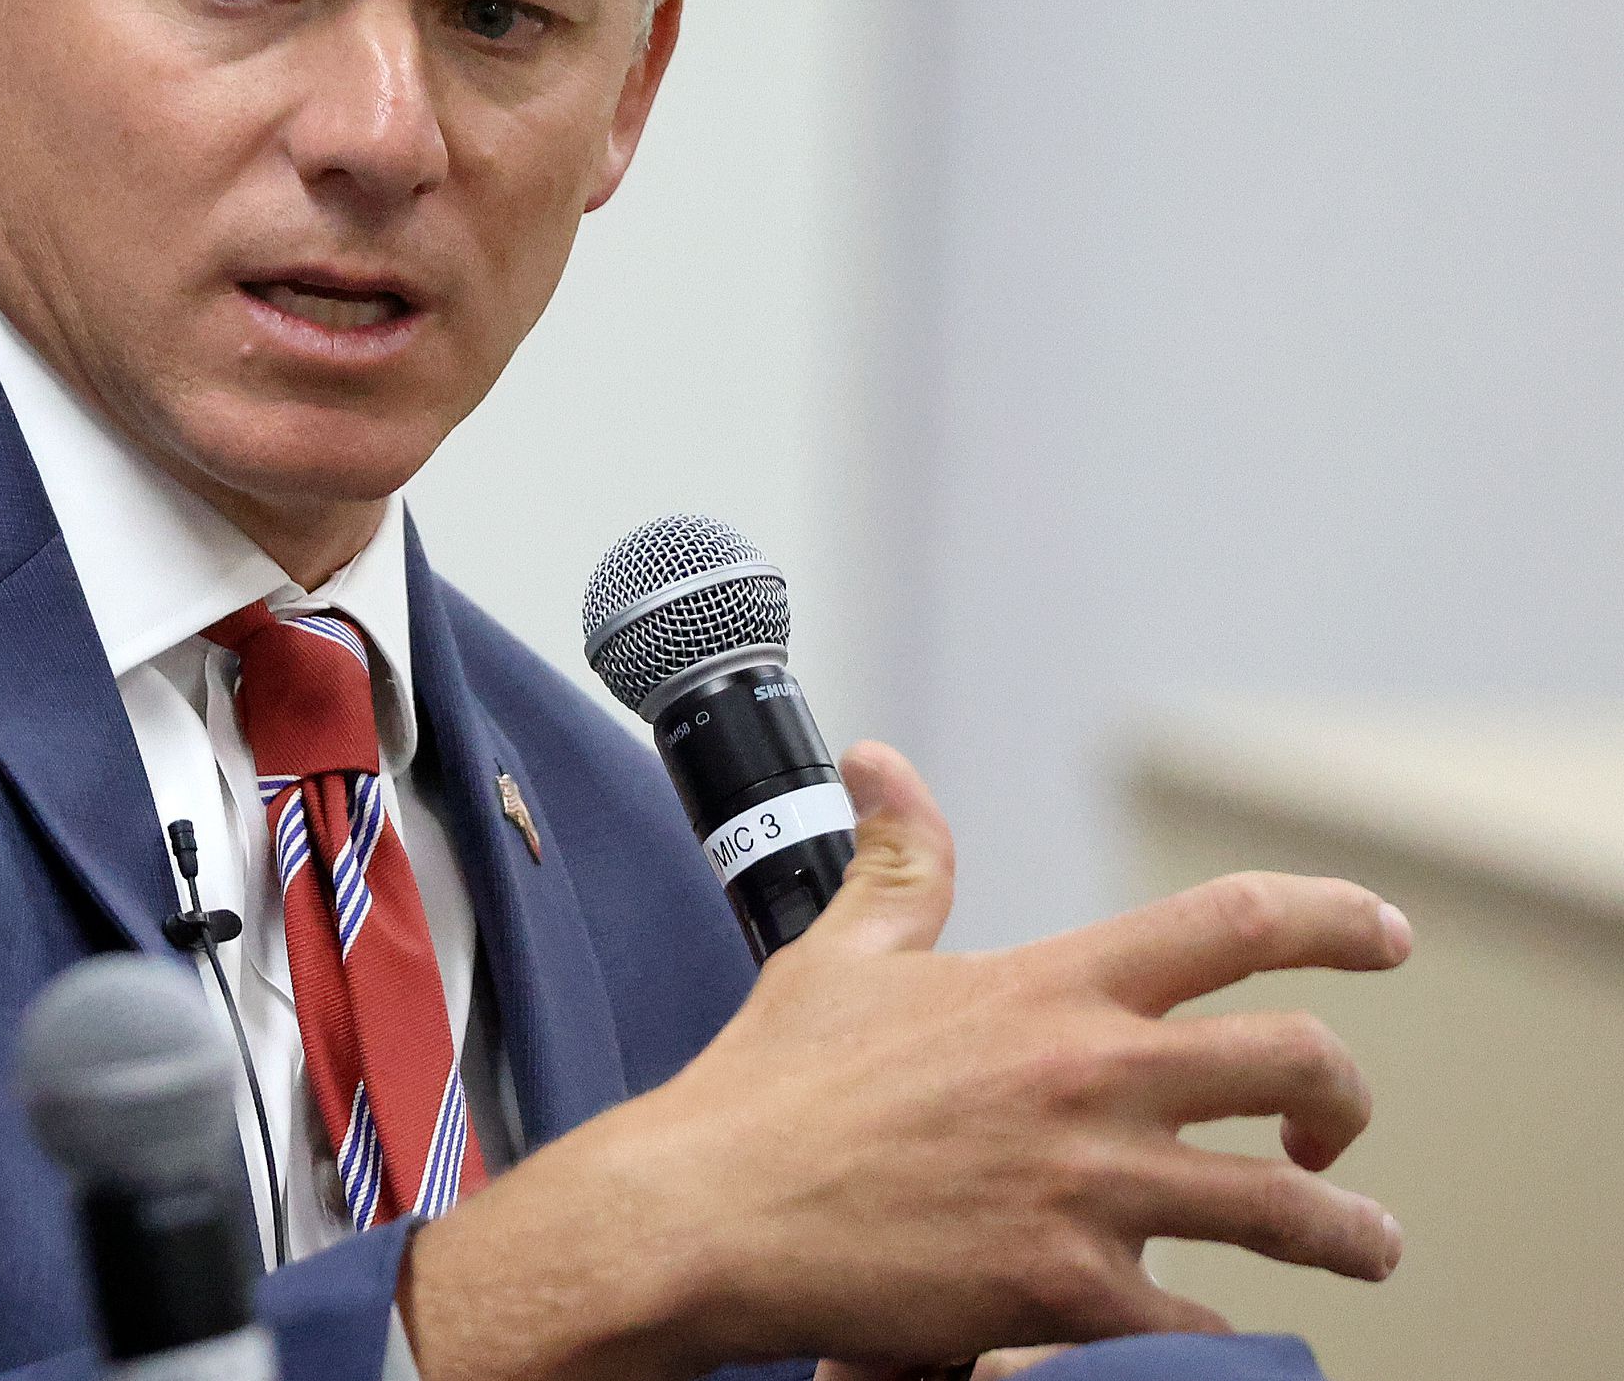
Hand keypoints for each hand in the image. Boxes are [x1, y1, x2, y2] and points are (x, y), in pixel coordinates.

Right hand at [399, 742, 1409, 1380]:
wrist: (707, 1214)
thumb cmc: (769, 1090)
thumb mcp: (840, 956)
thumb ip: (898, 864)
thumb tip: (882, 766)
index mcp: (1050, 989)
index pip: (1232, 924)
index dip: (1332, 919)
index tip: (1382, 934)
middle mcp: (1091, 1078)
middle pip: (1299, 1064)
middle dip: (1346, 1103)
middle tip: (1334, 1132)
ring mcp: (1092, 1190)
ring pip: (1293, 1210)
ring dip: (1349, 1235)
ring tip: (1362, 1248)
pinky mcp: (1070, 1294)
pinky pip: (1203, 1329)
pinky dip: (1220, 1340)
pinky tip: (1213, 1338)